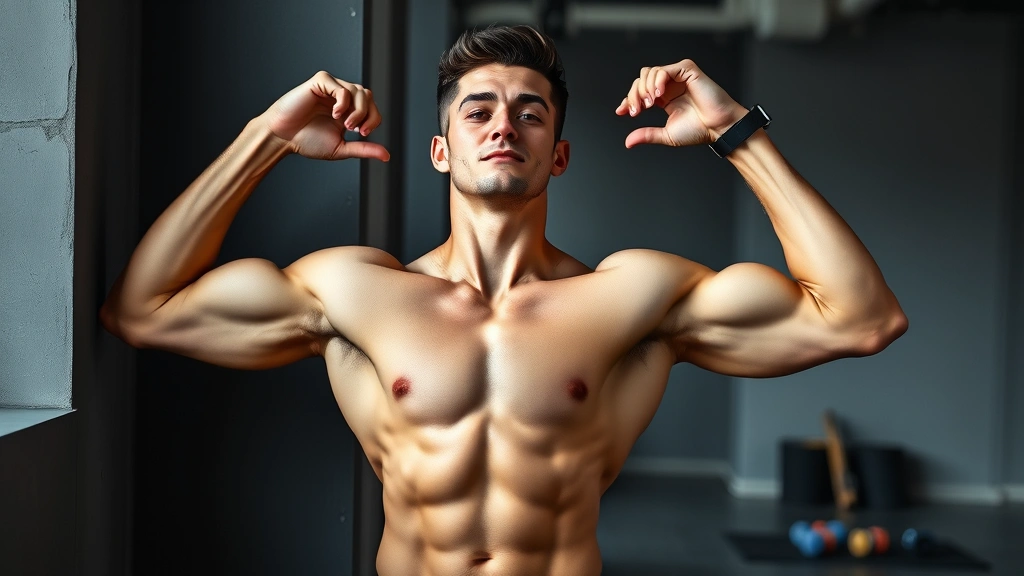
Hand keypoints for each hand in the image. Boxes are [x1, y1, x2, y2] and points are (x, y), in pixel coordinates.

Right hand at [260, 71, 388, 161]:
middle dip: (368, 114)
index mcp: (348, 110)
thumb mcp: (341, 148)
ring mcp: (331, 87)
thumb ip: (364, 149)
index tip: (362, 134)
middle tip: (355, 130)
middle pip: (368, 96)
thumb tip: (387, 156)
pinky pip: (340, 86)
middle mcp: (341, 96)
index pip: (372, 107)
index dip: (374, 119)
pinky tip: (335, 114)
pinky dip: (343, 101)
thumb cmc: (307, 141)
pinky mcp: (320, 81)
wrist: (283, 137)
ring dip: (357, 111)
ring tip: (344, 125)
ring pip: (358, 90)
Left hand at [615, 59, 746, 148]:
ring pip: (649, 72)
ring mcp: (678, 76)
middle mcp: (670, 85)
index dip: (628, 99)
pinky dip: (657, 81)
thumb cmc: (699, 130)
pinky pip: (664, 70)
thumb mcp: (667, 134)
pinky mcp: (687, 70)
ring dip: (644, 88)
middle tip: (636, 110)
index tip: (621, 112)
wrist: (718, 127)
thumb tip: (628, 142)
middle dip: (634, 95)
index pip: (640, 91)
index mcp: (664, 98)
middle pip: (641, 79)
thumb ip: (647, 134)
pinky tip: (658, 96)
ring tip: (650, 104)